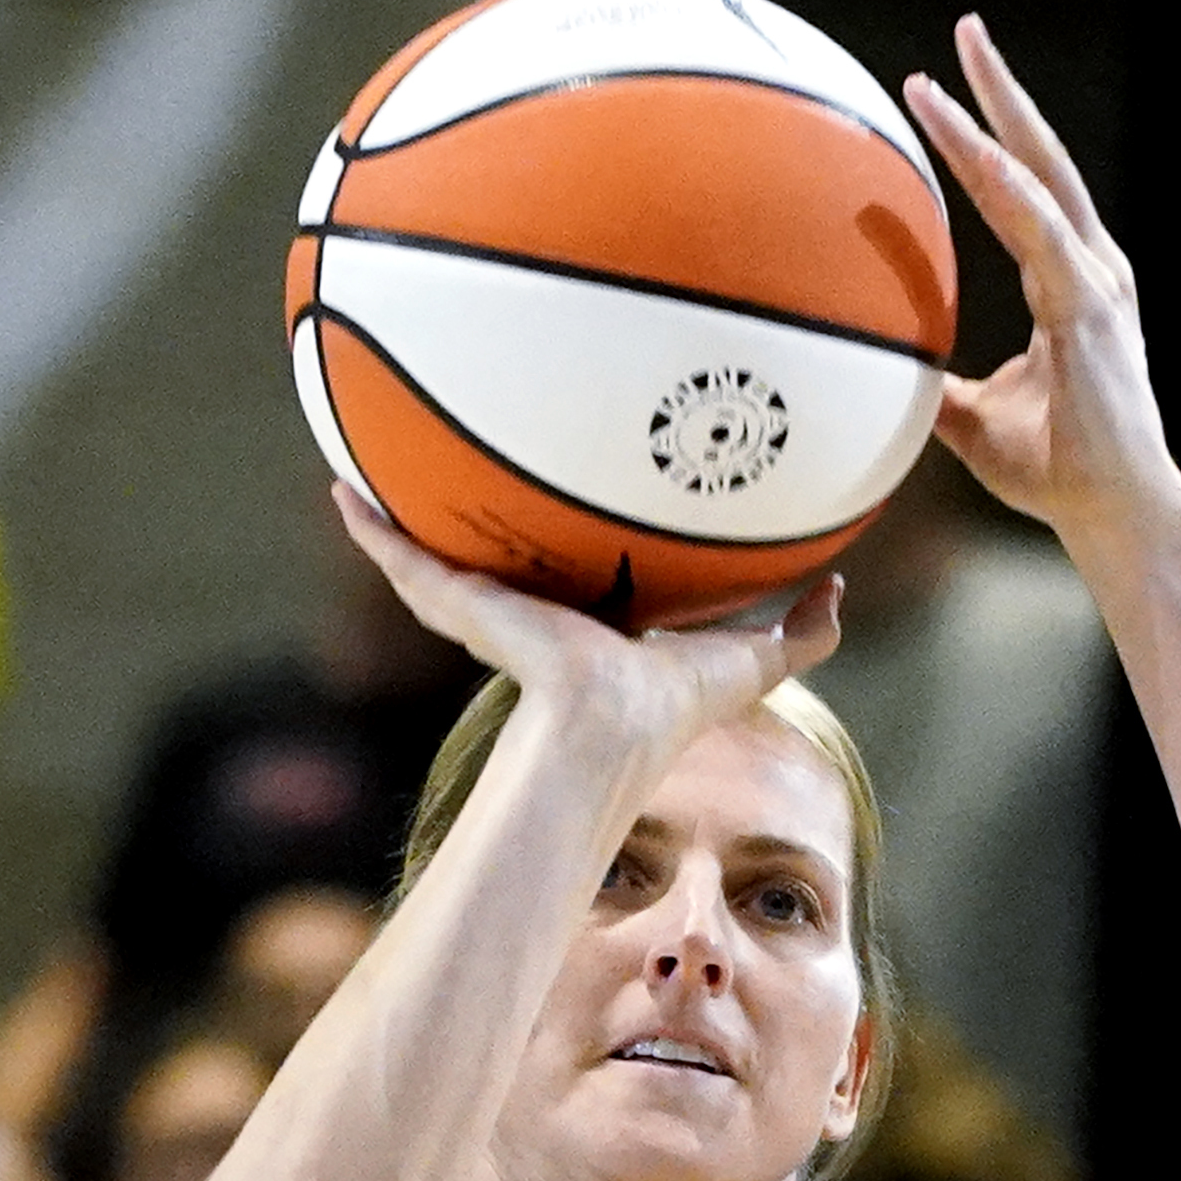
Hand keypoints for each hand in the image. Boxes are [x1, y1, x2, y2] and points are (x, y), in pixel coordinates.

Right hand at [329, 483, 840, 758]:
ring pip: (440, 556)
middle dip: (482, 516)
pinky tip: (342, 488)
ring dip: (407, 514)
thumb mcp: (753, 658)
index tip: (577, 499)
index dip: (579, 540)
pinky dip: (372, 528)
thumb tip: (838, 590)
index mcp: (595, 624)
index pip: (581, 575)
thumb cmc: (677, 702)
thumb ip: (801, 631)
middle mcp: (536, 613)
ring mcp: (491, 611)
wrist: (614, 721)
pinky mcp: (462, 604)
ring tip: (373, 459)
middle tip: (465, 461)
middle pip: (504, 558)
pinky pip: (404, 560)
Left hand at [906, 16, 1180, 559]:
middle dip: (1001, 94)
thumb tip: (874, 379)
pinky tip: (970, 149)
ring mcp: (1097, 285)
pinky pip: (1041, 234)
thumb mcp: (975, 420)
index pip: (1020, 193)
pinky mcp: (1093, 309)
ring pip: (1038, 181)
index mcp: (1071, 285)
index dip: (982, 140)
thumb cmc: (1058, 472)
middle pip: (1042, 160)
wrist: (1113, 513)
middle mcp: (1092, 270)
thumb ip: (934, 388)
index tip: (935, 93)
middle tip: (964, 32)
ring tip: (938, 76)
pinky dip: (1006, 187)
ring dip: (988, 121)